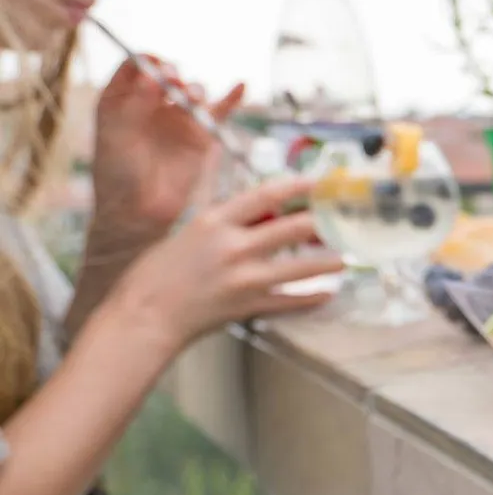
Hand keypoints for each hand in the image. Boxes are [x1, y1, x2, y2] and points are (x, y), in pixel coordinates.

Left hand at [92, 56, 243, 236]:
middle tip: (172, 81)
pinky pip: (218, 113)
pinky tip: (241, 86)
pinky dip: (231, 99)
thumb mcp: (117, 135)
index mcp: (120, 101)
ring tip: (192, 99)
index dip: (144, 61)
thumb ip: (135, 103)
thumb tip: (153, 74)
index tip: (154, 67)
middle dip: (171, 73)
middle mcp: (149, 105)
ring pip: (192, 91)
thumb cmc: (117, 175)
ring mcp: (176, 120)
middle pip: (166, 75)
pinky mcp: (200, 136)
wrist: (138, 212)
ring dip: (194, 88)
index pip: (133, 67)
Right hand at [107, 176, 343, 352]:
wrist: (144, 317)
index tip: (318, 181)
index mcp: (215, 222)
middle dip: (323, 221)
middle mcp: (235, 247)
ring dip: (328, 262)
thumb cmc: (156, 273)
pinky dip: (312, 299)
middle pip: (293, 228)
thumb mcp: (184, 229)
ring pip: (301, 268)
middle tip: (343, 216)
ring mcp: (245, 279)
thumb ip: (216, 209)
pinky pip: (290, 302)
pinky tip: (328, 293)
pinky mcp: (249, 306)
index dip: (298, 186)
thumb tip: (233, 177)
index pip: (266, 195)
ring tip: (346, 256)